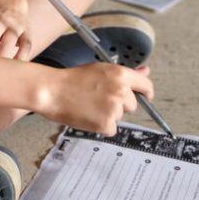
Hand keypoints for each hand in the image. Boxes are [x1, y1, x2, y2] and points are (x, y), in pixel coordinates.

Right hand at [38, 64, 154, 135]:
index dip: (146, 92)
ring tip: (89, 106)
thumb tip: (146, 70)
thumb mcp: (101, 70)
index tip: (146, 97)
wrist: (52, 91)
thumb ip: (126, 73)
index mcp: (120, 74)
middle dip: (120, 104)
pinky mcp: (106, 124)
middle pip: (132, 105)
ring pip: (120, 117)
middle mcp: (121, 91)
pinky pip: (111, 129)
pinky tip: (88, 116)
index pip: (145, 85)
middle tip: (99, 100)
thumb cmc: (73, 79)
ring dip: (109, 115)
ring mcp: (114, 108)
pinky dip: (101, 127)